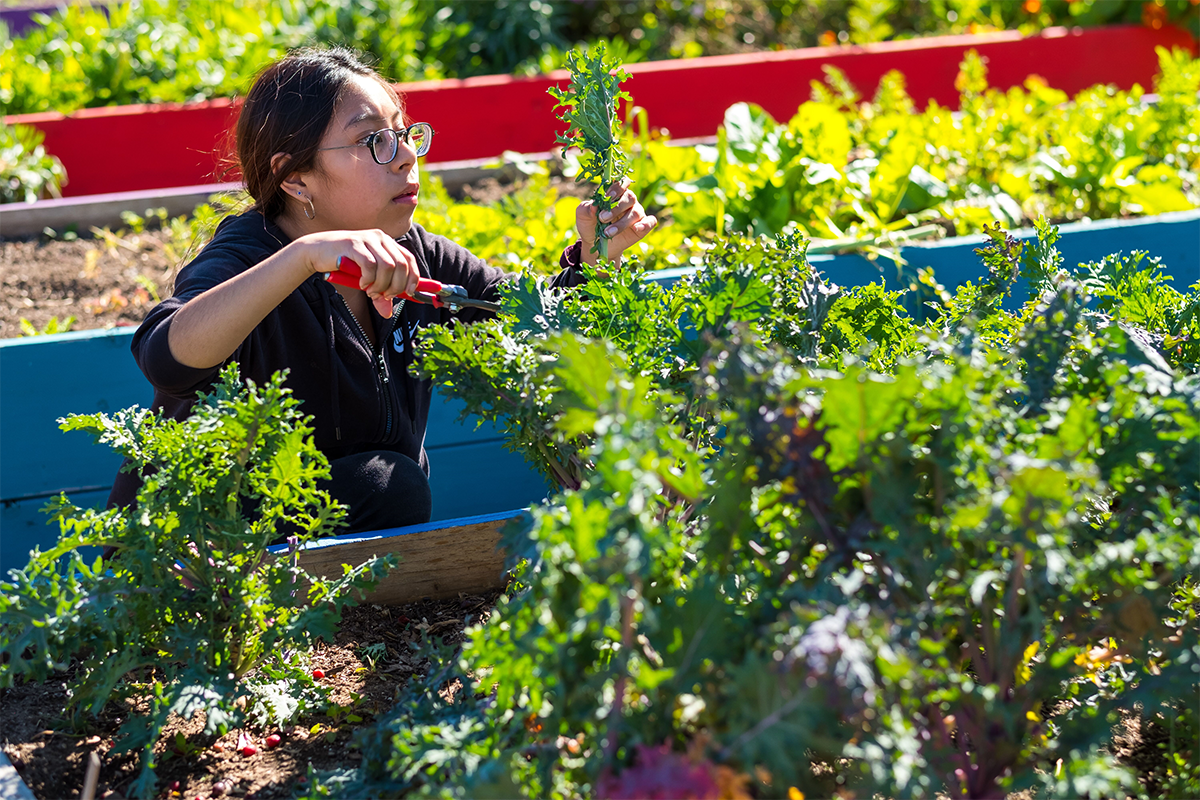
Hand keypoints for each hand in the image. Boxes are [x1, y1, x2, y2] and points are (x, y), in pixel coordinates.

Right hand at [296, 229, 419, 316]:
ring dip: (382, 284)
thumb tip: (388, 313)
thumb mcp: (365, 279)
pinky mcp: (354, 244)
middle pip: (401, 264)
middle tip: (385, 296)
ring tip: (371, 291)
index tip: (409, 293)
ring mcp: (367, 239)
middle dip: (396, 285)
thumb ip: (378, 292)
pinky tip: (361, 284)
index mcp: (387, 243)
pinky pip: (370, 265)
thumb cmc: (343, 264)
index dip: (413, 278)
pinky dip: (369, 279)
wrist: (316, 251)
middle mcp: (380, 238)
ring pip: (388, 266)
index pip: (409, 259)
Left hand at [576, 178, 657, 267]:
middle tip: (602, 218)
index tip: (606, 197)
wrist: (595, 244)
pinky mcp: (642, 227)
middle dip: (616, 208)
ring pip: (636, 212)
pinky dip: (645, 224)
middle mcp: (628, 201)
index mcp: (615, 193)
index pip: (621, 183)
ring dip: (622, 222)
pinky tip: (636, 229)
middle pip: (629, 197)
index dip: (616, 188)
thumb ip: (586, 208)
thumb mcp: (583, 216)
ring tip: (607, 233)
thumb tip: (594, 206)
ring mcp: (636, 213)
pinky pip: (650, 222)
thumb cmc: (590, 225)